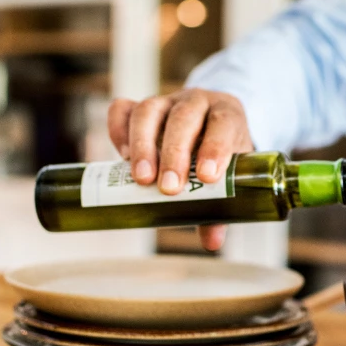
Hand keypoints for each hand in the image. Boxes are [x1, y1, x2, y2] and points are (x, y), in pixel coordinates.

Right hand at [108, 88, 253, 251]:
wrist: (208, 122)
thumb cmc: (219, 152)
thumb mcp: (228, 173)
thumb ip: (219, 205)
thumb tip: (212, 243)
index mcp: (225, 113)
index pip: (223, 123)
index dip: (215, 147)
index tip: (206, 177)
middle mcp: (195, 102)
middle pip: (183, 118)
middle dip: (174, 154)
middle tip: (168, 187)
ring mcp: (165, 102)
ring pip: (149, 110)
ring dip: (142, 145)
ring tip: (141, 179)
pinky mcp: (139, 107)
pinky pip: (122, 109)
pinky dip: (118, 131)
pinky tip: (121, 157)